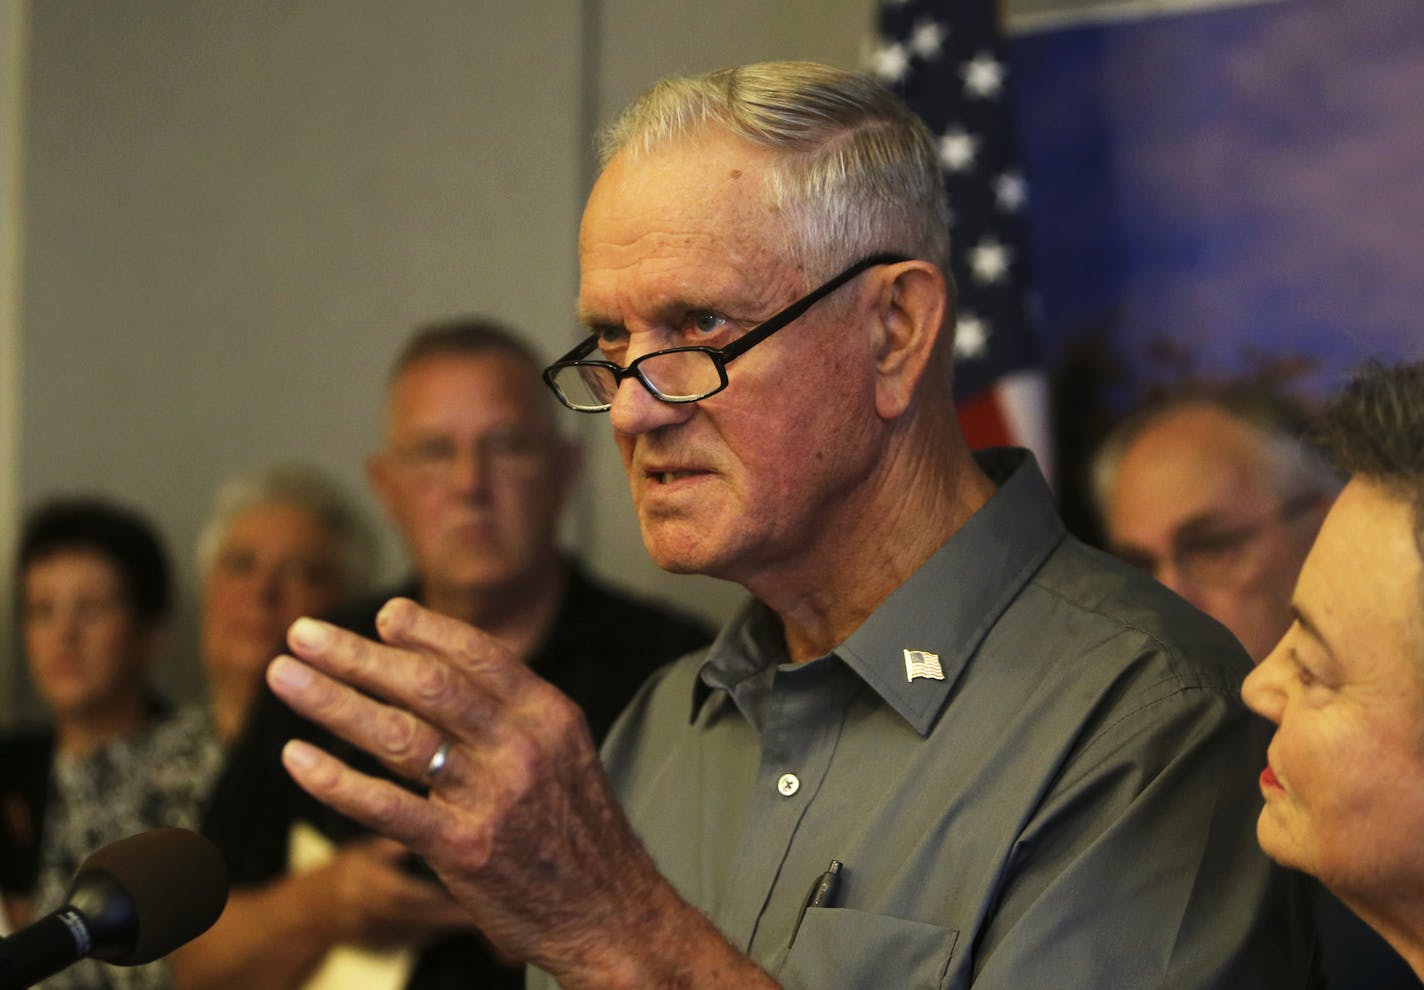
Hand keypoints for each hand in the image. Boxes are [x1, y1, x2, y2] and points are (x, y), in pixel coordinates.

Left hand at [266, 599, 735, 986]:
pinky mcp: (462, 849)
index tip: (382, 615)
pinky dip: (335, 780)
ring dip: (332, 701)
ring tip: (284, 677)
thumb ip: (511, 713)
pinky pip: (386, 806)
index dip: (425, 630)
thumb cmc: (579, 830)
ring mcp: (491, 797)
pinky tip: (297, 758)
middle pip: (426, 685)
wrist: (609, 912)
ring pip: (397, 735)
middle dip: (356, 655)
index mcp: (549, 715)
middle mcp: (521, 747)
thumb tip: (445, 669)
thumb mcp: (566, 752)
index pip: (478, 655)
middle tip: (304, 634)